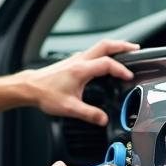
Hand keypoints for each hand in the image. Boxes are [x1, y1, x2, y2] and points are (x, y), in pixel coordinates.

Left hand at [23, 40, 139, 125]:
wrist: (29, 87)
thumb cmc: (45, 94)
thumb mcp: (69, 108)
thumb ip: (89, 114)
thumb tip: (103, 119)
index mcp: (81, 69)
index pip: (107, 64)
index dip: (121, 69)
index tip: (129, 76)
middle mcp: (79, 60)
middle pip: (106, 45)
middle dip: (123, 46)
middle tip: (136, 49)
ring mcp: (75, 58)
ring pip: (99, 46)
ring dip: (114, 47)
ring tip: (125, 51)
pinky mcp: (72, 61)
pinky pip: (92, 52)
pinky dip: (103, 52)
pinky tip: (105, 60)